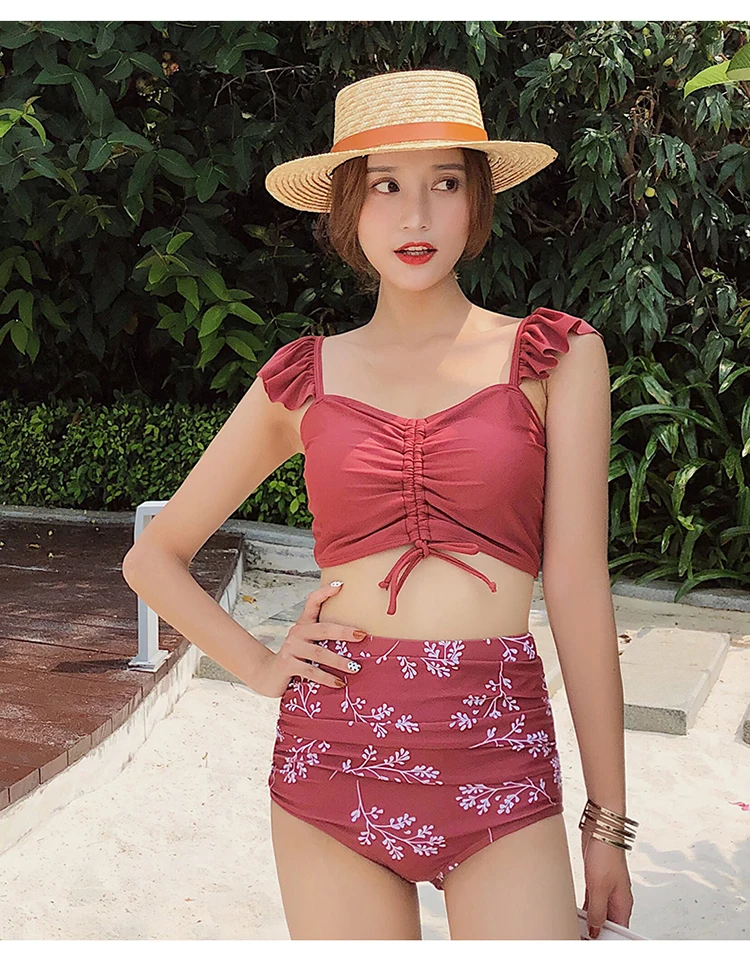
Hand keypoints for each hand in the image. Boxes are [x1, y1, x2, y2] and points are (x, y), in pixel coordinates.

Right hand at [248, 581, 366, 697]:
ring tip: (355, 668)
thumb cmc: (296, 657)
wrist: (268, 674)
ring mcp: (291, 648)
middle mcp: (297, 633)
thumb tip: (359, 636)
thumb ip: (326, 638)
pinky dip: (327, 678)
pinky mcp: (287, 665)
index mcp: (304, 624)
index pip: (312, 602)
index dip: (325, 592)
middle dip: (344, 632)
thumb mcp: (309, 643)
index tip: (341, 585)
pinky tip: (339, 683)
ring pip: (319, 653)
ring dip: (339, 662)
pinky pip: (310, 672)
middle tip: (362, 635)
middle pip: (323, 629)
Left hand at [581, 828, 633, 938]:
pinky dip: (585, 908)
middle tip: (581, 937)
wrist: (601, 828)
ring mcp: (607, 888)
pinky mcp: (596, 879)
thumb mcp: (599, 887)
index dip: (607, 939)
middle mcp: (617, 897)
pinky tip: (577, 912)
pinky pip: (591, 900)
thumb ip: (597, 911)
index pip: (618, 930)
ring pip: (599, 912)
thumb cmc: (606, 853)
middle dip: (597, 931)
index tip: (593, 943)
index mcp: (623, 902)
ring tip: (577, 928)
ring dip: (589, 919)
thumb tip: (595, 930)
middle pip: (608, 922)